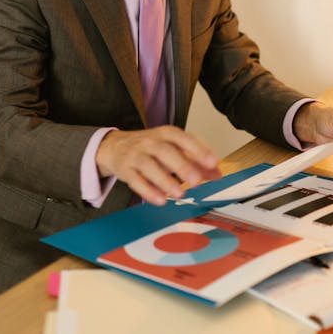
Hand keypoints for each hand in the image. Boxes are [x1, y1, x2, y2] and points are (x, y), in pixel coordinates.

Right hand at [96, 126, 222, 205]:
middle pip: (165, 151)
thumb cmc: (150, 147)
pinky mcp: (125, 169)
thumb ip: (196, 160)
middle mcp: (150, 142)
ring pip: (149, 166)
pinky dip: (148, 191)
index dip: (199, 149)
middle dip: (182, 165)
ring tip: (180, 193)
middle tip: (197, 180)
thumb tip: (218, 173)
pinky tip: (161, 200)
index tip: (213, 162)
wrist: (115, 146)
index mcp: (166, 134)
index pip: (183, 138)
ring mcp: (136, 155)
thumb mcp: (173, 148)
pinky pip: (135, 180)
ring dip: (165, 180)